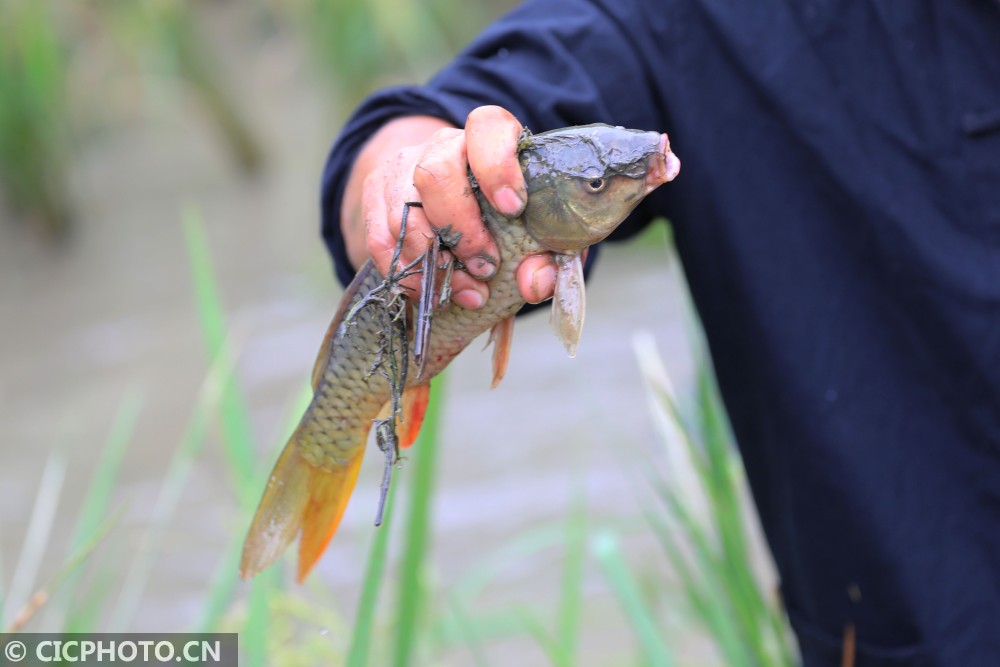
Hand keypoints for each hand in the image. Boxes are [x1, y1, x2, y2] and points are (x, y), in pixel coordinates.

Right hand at [340, 106, 558, 308]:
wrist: (451, 205)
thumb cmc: (507, 217)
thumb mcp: (538, 232)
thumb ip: (547, 257)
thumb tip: (535, 284)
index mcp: (489, 139)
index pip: (486, 127)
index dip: (497, 165)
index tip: (512, 208)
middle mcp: (442, 145)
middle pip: (435, 174)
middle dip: (461, 231)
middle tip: (485, 268)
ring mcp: (402, 168)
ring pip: (404, 212)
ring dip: (433, 263)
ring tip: (464, 291)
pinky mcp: (375, 196)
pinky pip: (380, 239)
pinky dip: (405, 273)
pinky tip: (429, 291)